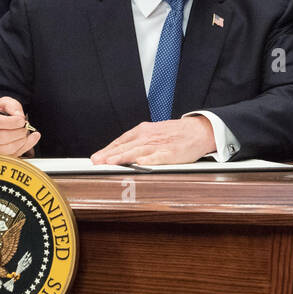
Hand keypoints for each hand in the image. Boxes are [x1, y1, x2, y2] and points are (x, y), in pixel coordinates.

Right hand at [0, 96, 39, 155]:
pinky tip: (28, 140)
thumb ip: (12, 106)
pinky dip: (23, 148)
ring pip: (7, 149)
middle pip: (1, 137)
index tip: (21, 120)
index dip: (11, 122)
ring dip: (21, 140)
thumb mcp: (3, 103)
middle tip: (25, 127)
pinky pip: (11, 156)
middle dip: (18, 132)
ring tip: (24, 133)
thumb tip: (20, 117)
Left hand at [91, 116, 213, 165]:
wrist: (197, 130)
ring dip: (124, 157)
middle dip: (110, 154)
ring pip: (138, 151)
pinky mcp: (171, 153)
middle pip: (126, 146)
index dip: (107, 150)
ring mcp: (159, 145)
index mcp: (142, 131)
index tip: (95, 158)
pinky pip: (159, 157)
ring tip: (111, 163)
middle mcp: (148, 137)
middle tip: (97, 162)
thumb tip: (115, 153)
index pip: (121, 141)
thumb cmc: (172, 134)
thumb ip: (135, 143)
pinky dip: (150, 160)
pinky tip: (141, 163)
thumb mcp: (151, 133)